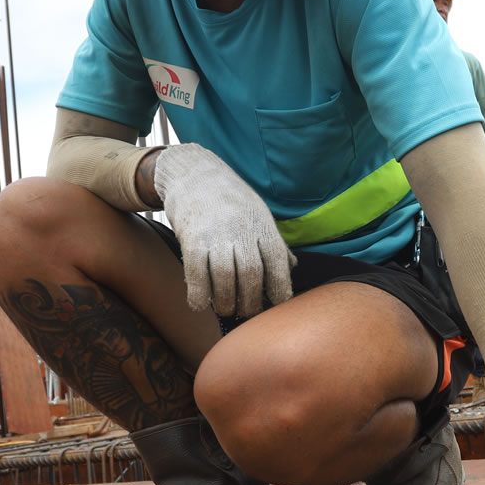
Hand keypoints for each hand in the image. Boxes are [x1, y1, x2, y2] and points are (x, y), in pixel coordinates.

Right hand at [151, 144, 294, 317]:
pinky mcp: (191, 239)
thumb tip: (292, 267)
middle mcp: (241, 230)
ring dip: (226, 302)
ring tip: (226, 310)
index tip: (278, 305)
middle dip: (251, 302)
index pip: (277, 262)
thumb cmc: (230, 198)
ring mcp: (215, 235)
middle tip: (247, 313)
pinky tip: (200, 304)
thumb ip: (274, 242)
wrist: (193, 172)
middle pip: (251, 274)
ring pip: (225, 278)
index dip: (280, 288)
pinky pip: (197, 274)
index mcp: (262, 225)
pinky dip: (199, 294)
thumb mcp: (259, 214)